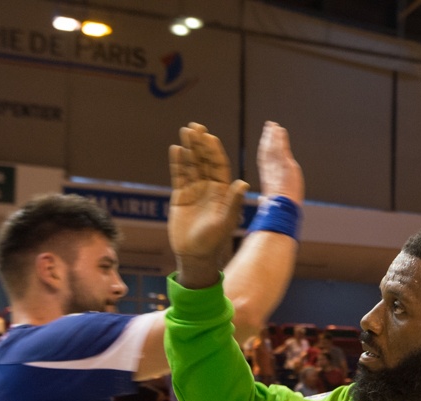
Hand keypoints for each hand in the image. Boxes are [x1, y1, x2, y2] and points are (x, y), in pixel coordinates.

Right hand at [169, 122, 247, 286]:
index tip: (209, 136)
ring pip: (191, 164)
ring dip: (189, 148)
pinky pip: (179, 175)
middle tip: (195, 126)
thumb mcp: (226, 221)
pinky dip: (178, 162)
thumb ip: (233, 202)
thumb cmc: (214, 240)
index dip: (214, 151)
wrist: (195, 254)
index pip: (218, 166)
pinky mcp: (181, 195)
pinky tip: (176, 148)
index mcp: (223, 191)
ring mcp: (195, 190)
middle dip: (200, 144)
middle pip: (204, 161)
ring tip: (185, 130)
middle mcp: (210, 187)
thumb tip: (243, 183)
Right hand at [255, 121, 302, 202]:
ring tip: (274, 125)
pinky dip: (280, 138)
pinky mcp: (285, 163)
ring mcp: (277, 166)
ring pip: (273, 146)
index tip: (264, 141)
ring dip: (273, 135)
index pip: (264, 161)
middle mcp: (270, 170)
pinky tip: (280, 130)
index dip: (264, 150)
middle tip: (268, 127)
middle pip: (266, 150)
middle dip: (267, 138)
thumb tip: (262, 200)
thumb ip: (265, 198)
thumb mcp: (269, 202)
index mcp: (267, 179)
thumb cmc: (276, 210)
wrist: (280, 208)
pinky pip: (281, 147)